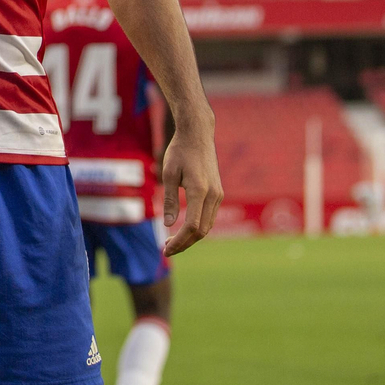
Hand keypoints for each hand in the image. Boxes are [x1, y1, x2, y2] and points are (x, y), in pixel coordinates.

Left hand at [161, 120, 222, 255]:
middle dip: (184, 243)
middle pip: (202, 231)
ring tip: (171, 241)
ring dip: (191, 237)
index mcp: (200, 190)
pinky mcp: (218, 192)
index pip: (192, 226)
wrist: (198, 134)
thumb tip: (169, 225)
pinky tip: (183, 229)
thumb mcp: (169, 174)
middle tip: (166, 249)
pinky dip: (198, 227)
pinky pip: (210, 216)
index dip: (179, 241)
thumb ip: (170, 200)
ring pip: (208, 225)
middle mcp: (213, 195)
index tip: (165, 249)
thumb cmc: (179, 151)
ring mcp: (219, 194)